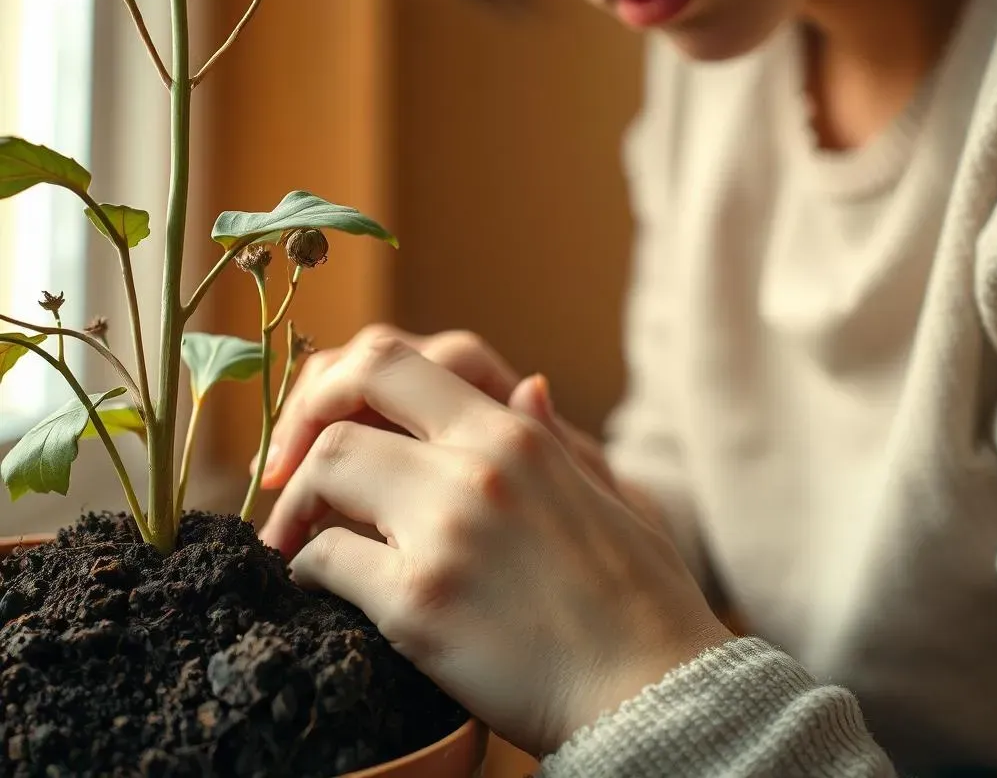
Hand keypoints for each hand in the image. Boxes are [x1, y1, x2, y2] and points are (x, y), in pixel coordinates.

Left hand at [259, 332, 731, 757]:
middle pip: (341, 408)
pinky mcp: (420, 603)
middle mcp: (476, 465)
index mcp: (514, 433)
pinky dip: (308, 570)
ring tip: (297, 540)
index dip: (336, 383)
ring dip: (295, 507)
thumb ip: (553, 439)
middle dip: (299, 434)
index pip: (393, 359)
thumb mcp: (604, 495)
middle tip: (284, 476)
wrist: (656, 692)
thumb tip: (528, 384)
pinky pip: (325, 561)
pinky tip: (322, 588)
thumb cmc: (637, 597)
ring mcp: (445, 530)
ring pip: (324, 473)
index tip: (320, 421)